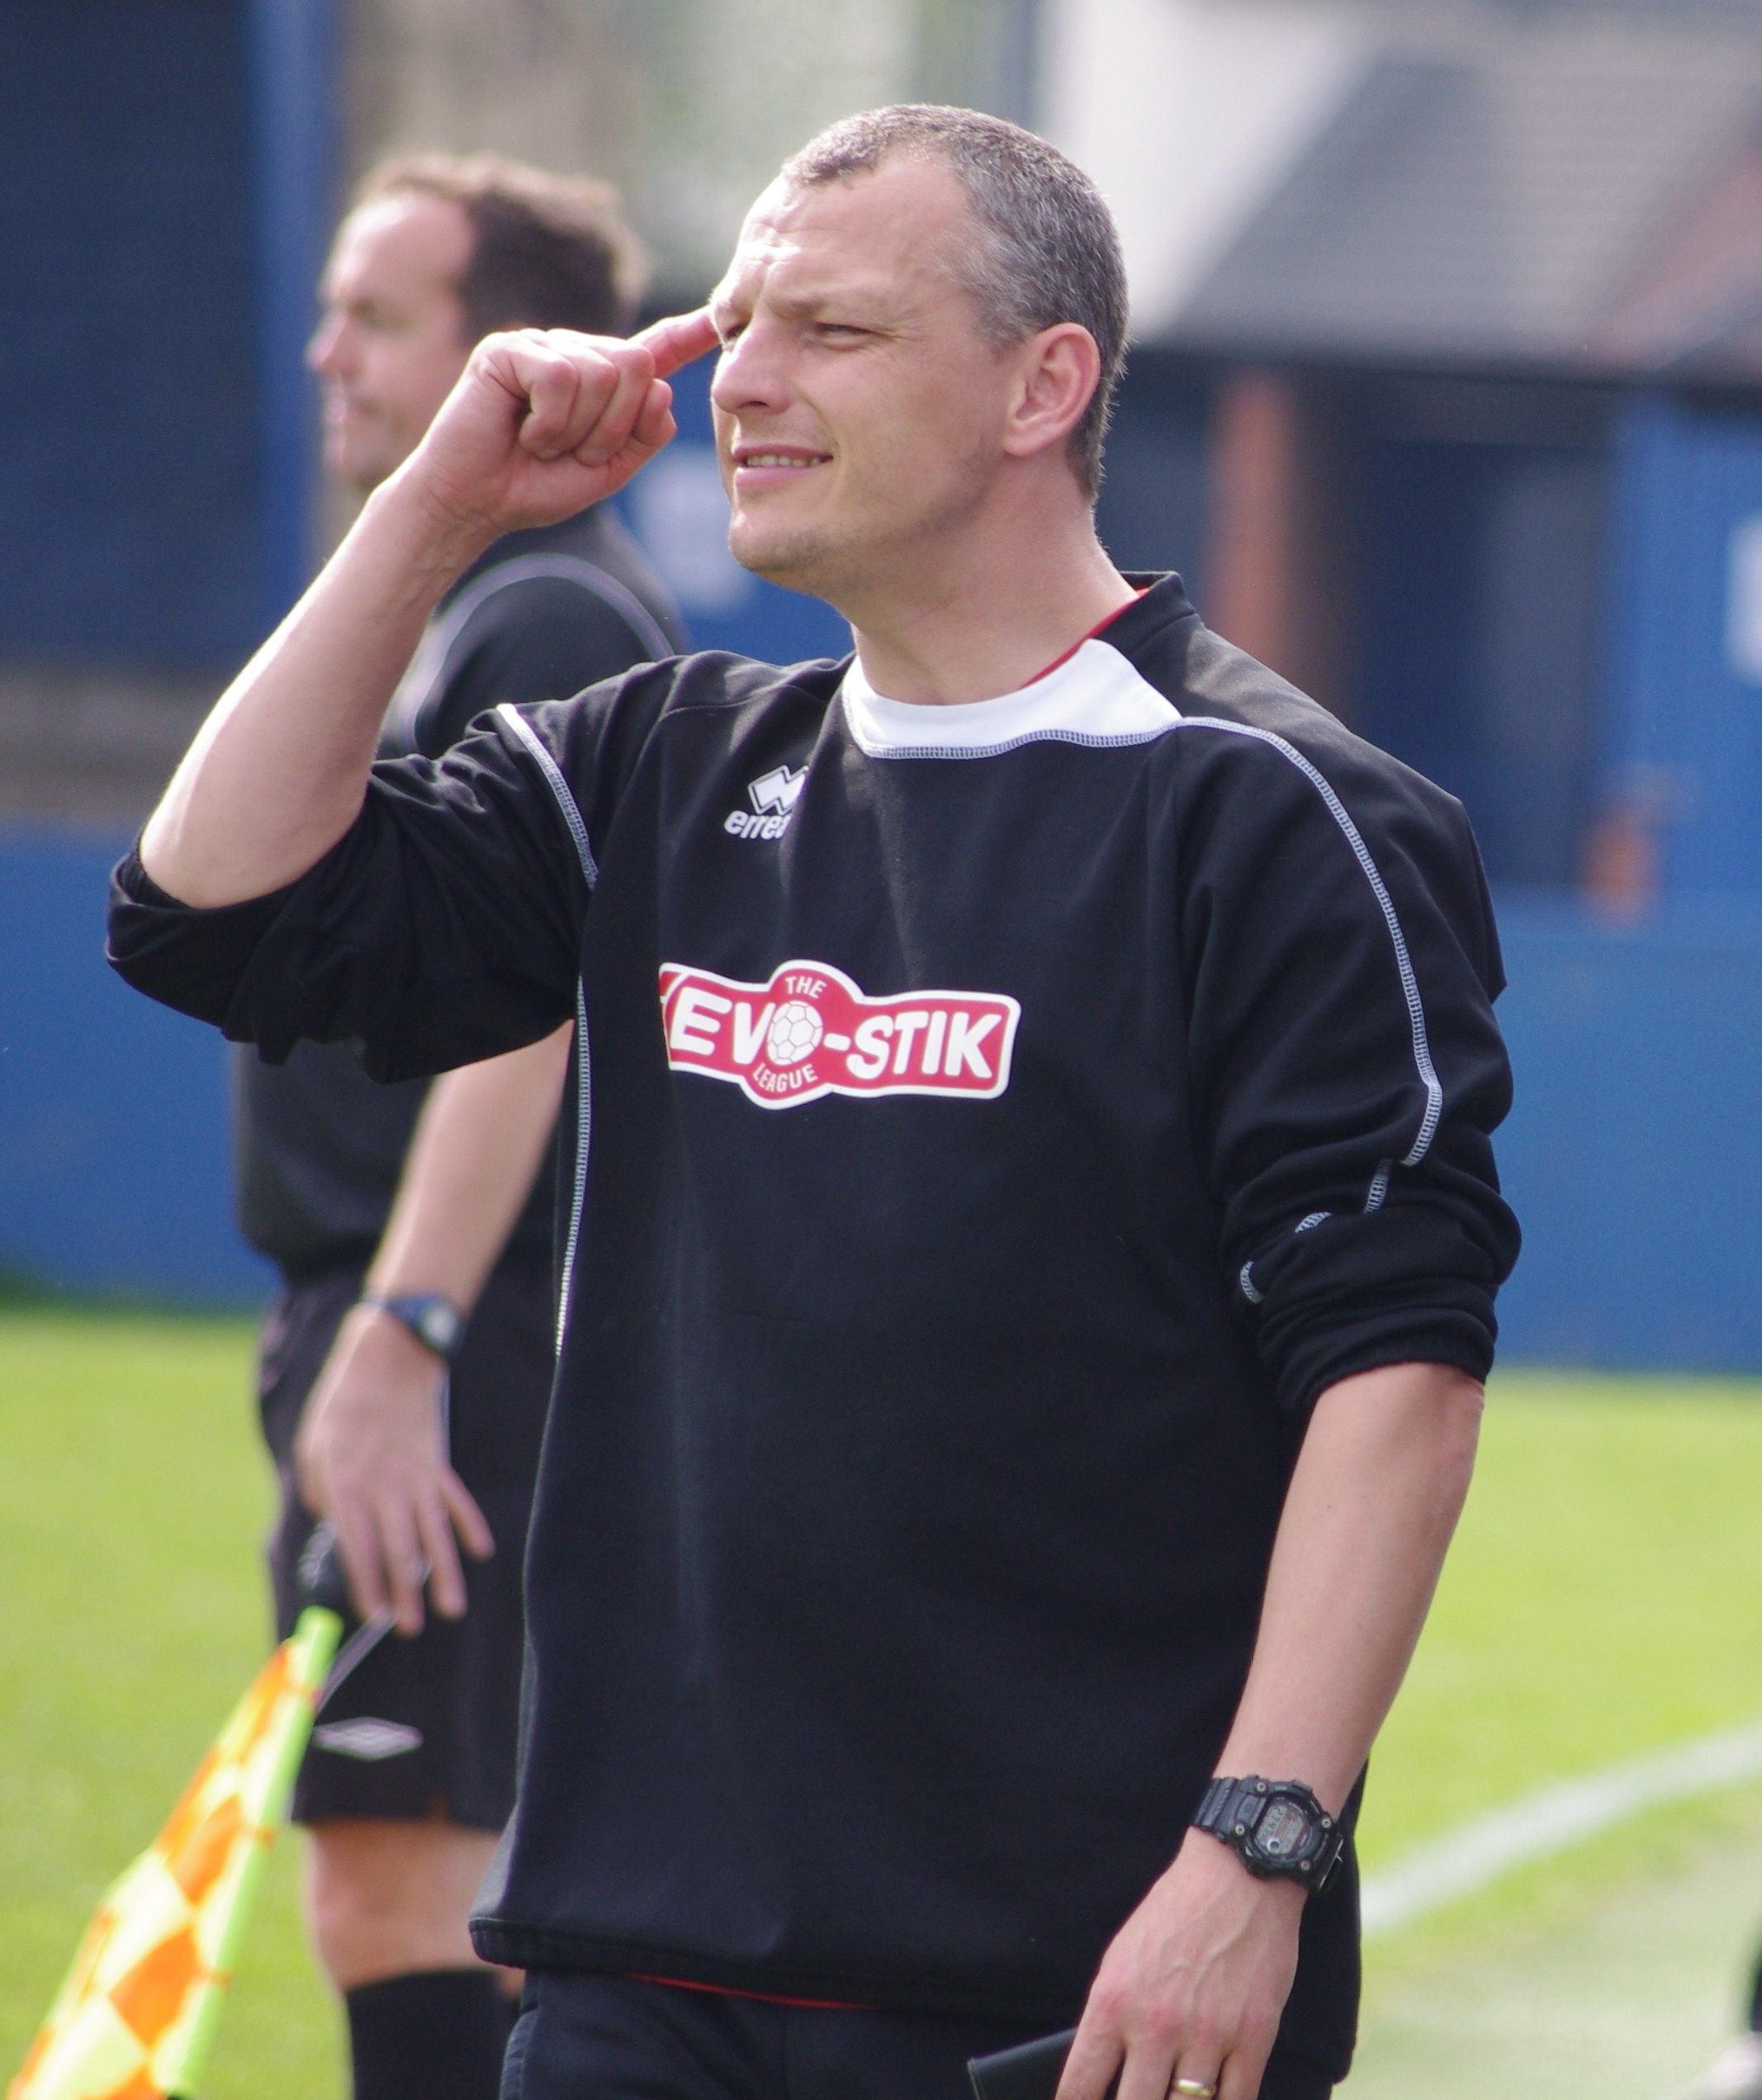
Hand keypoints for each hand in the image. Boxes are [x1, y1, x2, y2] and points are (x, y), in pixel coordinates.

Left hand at [294, 1304, 493, 1634]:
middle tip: (409, 1629)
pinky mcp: (438, 1461)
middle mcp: (385, 1485)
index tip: (373, 1615)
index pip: (358, 1546)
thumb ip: (319, 1491)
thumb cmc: (342, 1403)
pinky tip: (480, 1552)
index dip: (366, 1583)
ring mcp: (417, 1474)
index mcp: (347, 1484)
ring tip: (451, 1608)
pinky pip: (457, 1500)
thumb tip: (333, 1525)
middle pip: (398, 1548)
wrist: (389, 1356)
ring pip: (433, 1533)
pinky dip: (469, 1525)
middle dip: (404, 1592)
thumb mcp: (312, 1445)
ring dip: (443, 1572)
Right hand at [394, 307, 720, 551]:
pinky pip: (561, 378)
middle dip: (613, 426)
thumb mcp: (607, 471)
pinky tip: (523, 432)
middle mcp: (576, 354)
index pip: (652, 351)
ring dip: (577, 429)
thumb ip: (645, 436)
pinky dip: (549, 421)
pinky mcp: (509, 348)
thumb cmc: (534, 488)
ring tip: (542, 444)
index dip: (686, 336)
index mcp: (602, 382)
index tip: (718, 319)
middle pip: (636, 367)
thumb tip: (661, 389)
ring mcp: (542, 346)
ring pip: (602, 373)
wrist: (475, 505)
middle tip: (570, 452)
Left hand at [1057, 1836, 1303, 2099]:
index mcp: (1114, 2002)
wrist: (1237, 1877)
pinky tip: (1213, 2098)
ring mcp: (1207, 2036)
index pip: (1081, 2084)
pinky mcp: (1253, 2038)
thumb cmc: (1174, 1913)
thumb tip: (1102, 2074)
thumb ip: (1110, 2019)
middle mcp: (1156, 2025)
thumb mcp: (1120, 1957)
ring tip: (1173, 2096)